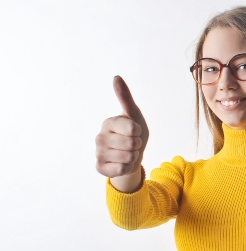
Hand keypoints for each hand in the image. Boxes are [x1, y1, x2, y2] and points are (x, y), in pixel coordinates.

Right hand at [95, 76, 149, 190]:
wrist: (131, 155)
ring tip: (129, 153)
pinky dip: (128, 168)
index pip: (133, 129)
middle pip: (132, 144)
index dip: (139, 132)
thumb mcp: (133, 114)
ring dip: (134, 157)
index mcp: (108, 123)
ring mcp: (98, 153)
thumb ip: (125, 97)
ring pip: (128, 157)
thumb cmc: (134, 133)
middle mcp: (99, 137)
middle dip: (138, 145)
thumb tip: (116, 77)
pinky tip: (123, 163)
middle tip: (132, 144)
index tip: (135, 131)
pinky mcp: (100, 167)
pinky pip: (121, 170)